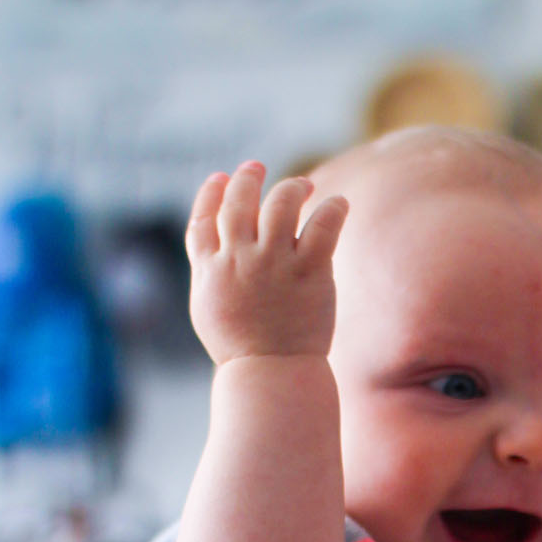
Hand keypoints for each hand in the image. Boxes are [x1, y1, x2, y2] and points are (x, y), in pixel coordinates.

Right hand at [186, 161, 347, 366]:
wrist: (270, 373)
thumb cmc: (242, 348)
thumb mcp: (209, 308)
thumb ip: (210, 273)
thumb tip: (217, 246)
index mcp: (209, 270)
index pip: (203, 218)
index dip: (211, 193)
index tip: (222, 178)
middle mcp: (238, 259)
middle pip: (240, 201)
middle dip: (248, 178)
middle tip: (258, 168)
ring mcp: (273, 263)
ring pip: (282, 203)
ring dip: (293, 187)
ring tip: (305, 187)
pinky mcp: (309, 271)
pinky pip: (324, 225)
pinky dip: (333, 208)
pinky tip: (338, 204)